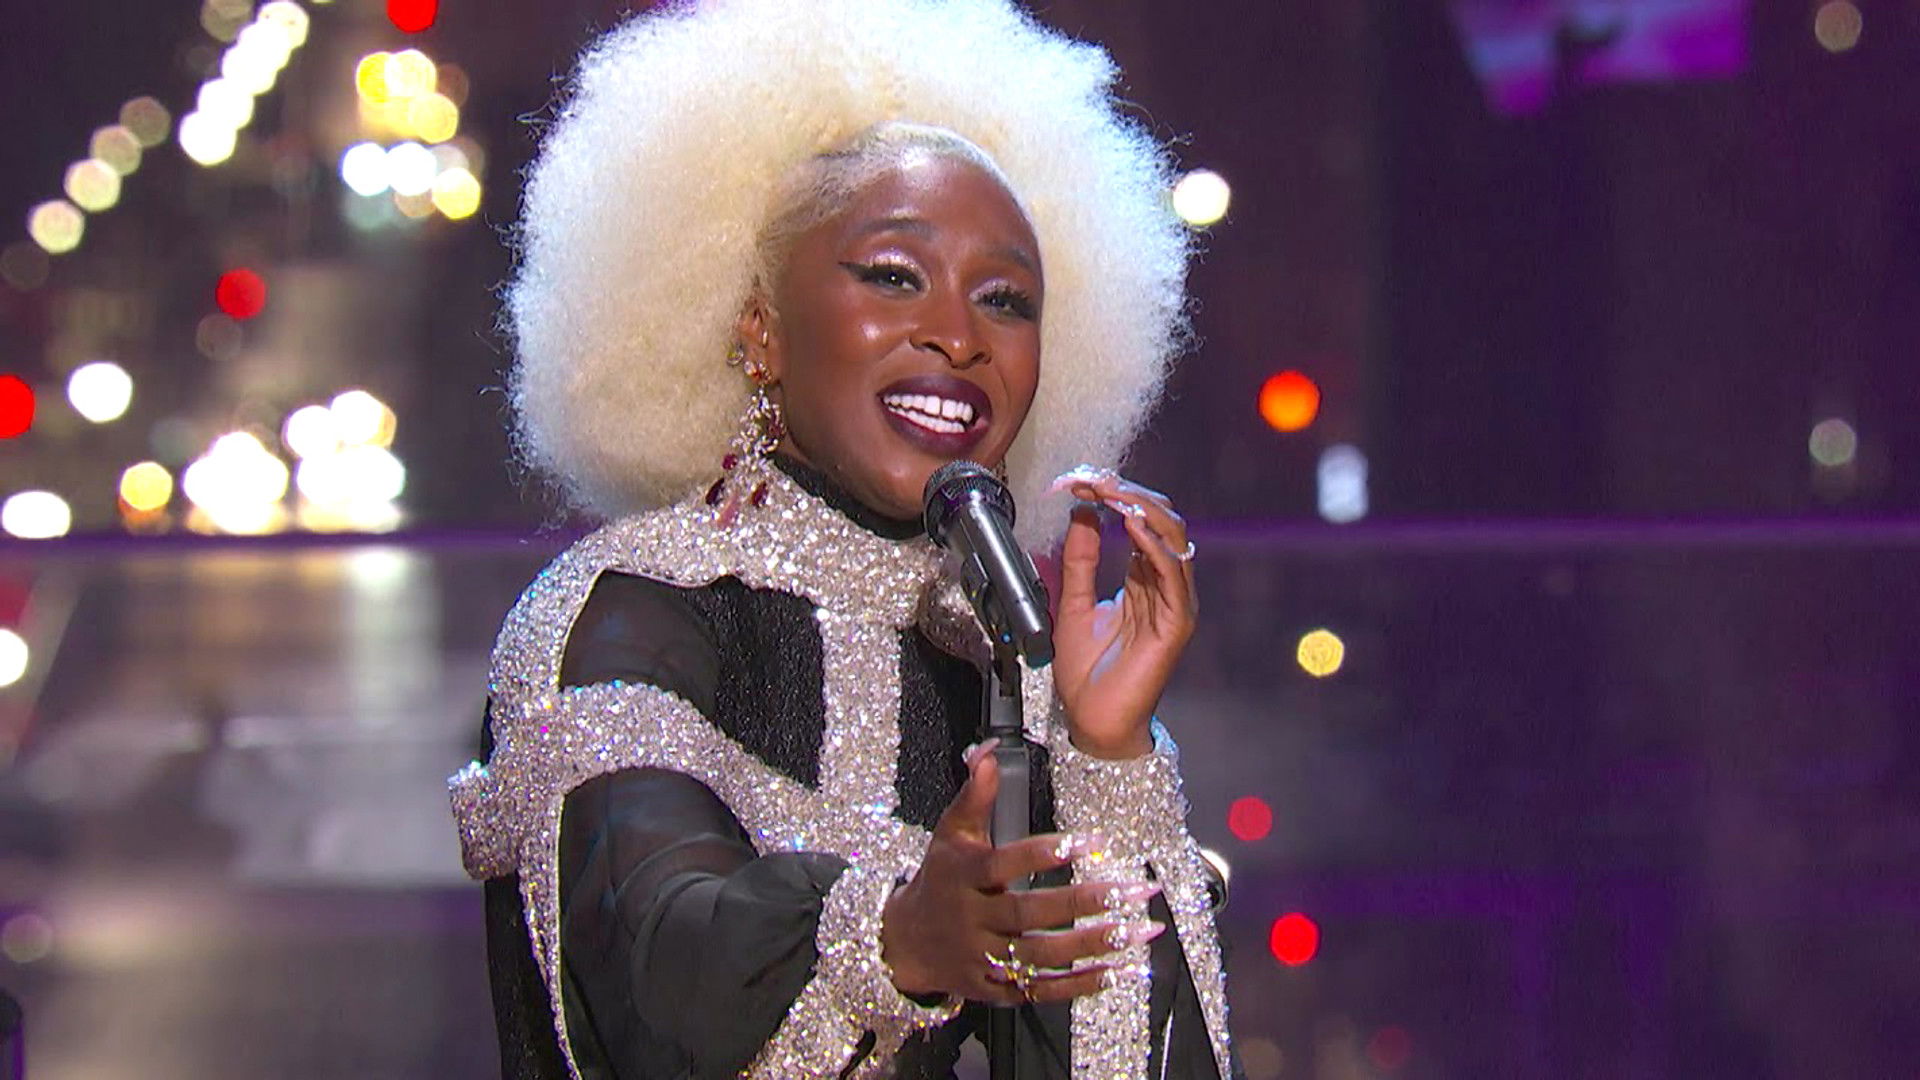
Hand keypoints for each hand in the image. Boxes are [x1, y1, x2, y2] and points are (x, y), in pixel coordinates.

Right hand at [880, 741, 1164, 1003]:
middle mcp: (971, 920)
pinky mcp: (995, 990)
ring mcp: (983, 959)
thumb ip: (975, 795)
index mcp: (963, 876)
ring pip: (1042, 955)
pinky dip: (1081, 985)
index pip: (1005, 863)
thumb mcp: (949, 833)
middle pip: (1029, 914)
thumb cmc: (940, 879)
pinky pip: (1041, 990)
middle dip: (1085, 903)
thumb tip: (988, 752)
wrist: (904, 943)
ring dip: (1095, 945)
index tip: (1093, 842)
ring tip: (1139, 930)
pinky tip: (1119, 971)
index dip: (1046, 853)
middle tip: (1132, 890)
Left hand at [1047, 467, 1197, 758]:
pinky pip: (1172, 575)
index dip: (1114, 495)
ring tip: (1112, 492)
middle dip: (1128, 492)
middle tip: (1093, 477)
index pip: (1140, 522)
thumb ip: (1081, 558)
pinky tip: (1131, 526)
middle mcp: (1164, 587)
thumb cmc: (1087, 672)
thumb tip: (1084, 511)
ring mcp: (1174, 603)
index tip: (1080, 480)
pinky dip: (1154, 545)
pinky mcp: (1176, 624)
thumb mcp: (1073, 601)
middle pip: (1161, 522)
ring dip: (1141, 509)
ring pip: (1174, 539)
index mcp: (1143, 580)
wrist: (1091, 721)